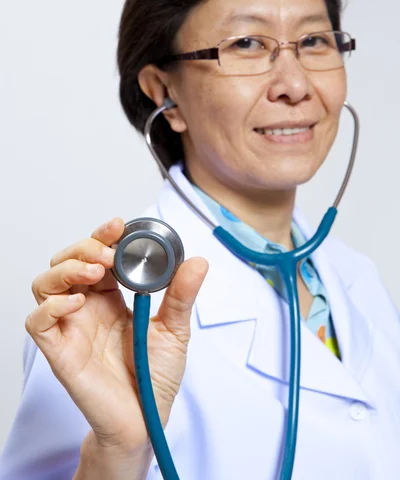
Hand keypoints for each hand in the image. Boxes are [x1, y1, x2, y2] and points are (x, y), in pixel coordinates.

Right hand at [26, 218, 207, 455]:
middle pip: (66, 261)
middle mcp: (87, 305)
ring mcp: (70, 326)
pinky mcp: (59, 350)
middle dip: (84, 248)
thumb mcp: (174, 329)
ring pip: (45, 284)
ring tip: (96, 273)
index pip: (97, 254)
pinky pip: (37, 322)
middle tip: (108, 254)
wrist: (145, 419)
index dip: (102, 236)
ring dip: (66, 269)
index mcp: (111, 295)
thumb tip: (198, 261)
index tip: (119, 225)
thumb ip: (182, 296)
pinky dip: (51, 306)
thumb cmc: (155, 375)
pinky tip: (76, 303)